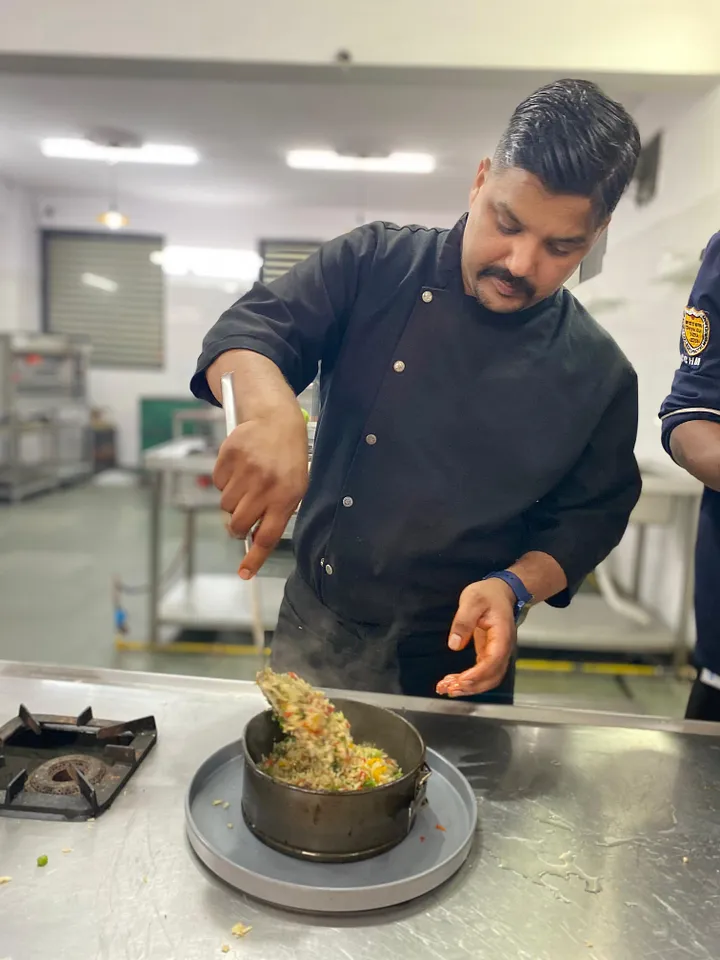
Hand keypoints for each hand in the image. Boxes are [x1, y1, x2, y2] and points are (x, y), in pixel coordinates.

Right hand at [213, 406, 307, 576]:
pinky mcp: (228, 457)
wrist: (276, 420)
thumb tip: (254, 538)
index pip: (267, 536)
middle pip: (239, 524)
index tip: (244, 574)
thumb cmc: (287, 459)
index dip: (254, 558)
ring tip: (247, 482)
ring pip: (225, 505)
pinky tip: (239, 468)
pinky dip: (225, 480)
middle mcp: (265, 485)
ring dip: (232, 500)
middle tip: (242, 516)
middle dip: (237, 526)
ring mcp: (245, 471)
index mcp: (287, 496)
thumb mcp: (293, 486)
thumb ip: (277, 513)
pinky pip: (217, 483)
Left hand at [436, 578, 516, 697]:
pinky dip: (469, 681)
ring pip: (488, 678)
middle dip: (471, 686)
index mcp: (502, 635)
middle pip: (492, 676)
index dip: (478, 674)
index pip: (493, 660)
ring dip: (469, 687)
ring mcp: (498, 653)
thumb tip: (454, 645)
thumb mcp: (472, 600)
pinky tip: (453, 682)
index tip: (461, 680)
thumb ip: (463, 622)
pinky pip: (482, 673)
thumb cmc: (488, 594)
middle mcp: (503, 648)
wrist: (500, 592)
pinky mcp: (490, 654)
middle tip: (449, 689)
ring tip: (447, 689)